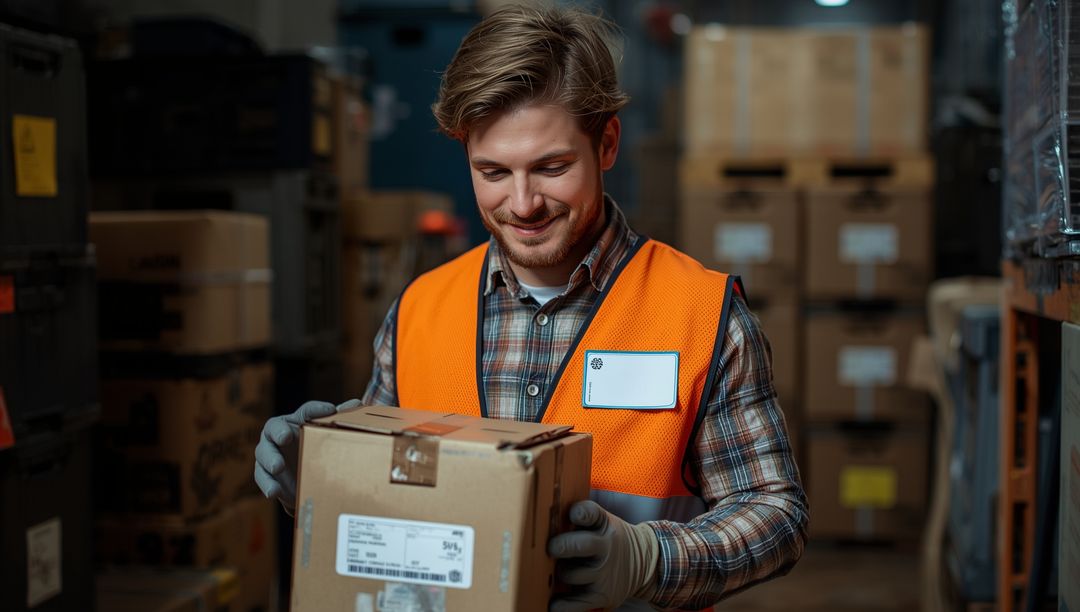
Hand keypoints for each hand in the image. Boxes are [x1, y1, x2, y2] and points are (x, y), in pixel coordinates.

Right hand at [254, 398, 360, 513]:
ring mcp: (269, 453)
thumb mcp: (329, 438)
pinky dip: (268, 485)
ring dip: (270, 460)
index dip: (317, 410)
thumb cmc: (316, 451)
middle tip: (286, 437)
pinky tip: (274, 492)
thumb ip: (341, 420)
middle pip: (274, 428)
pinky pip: (263, 478)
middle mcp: (279, 433)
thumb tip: (356, 403)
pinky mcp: (265, 473)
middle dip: (279, 432)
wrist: (303, 480)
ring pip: (264, 453)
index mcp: (298, 421)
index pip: (307, 411)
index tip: (330, 410)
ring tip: (278, 467)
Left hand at [547, 500, 659, 611]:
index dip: (579, 513)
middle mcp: (605, 548)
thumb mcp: (602, 522)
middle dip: (561, 546)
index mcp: (602, 524)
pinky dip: (562, 605)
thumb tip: (543, 522)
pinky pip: (576, 604)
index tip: (572, 515)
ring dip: (561, 573)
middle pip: (580, 545)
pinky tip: (554, 603)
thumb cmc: (609, 540)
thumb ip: (579, 521)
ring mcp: (603, 573)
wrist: (645, 562)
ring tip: (560, 570)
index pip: (590, 514)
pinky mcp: (601, 595)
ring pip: (571, 574)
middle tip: (552, 548)